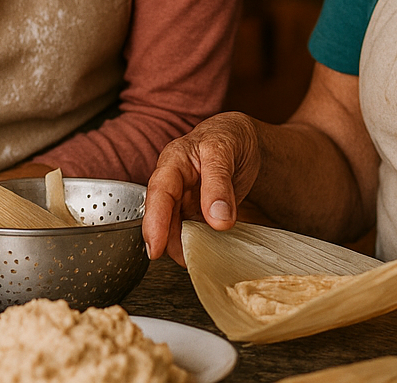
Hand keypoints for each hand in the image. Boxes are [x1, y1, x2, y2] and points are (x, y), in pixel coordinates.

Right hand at [143, 113, 261, 264]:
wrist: (242, 141)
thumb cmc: (228, 137)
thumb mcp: (224, 150)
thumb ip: (219, 184)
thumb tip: (218, 220)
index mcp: (173, 161)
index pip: (159, 193)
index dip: (154, 223)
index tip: (156, 249)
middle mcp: (173, 183)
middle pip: (162, 217)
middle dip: (169, 242)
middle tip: (187, 260)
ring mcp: (182, 200)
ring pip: (175, 229)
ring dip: (185, 246)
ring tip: (202, 257)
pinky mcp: (194, 213)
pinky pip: (191, 232)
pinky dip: (199, 244)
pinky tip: (209, 250)